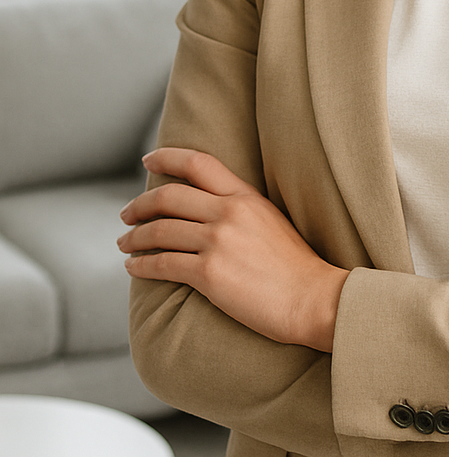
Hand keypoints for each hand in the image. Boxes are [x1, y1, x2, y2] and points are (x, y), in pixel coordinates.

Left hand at [119, 148, 347, 350]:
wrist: (315, 299)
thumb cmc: (297, 267)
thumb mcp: (272, 221)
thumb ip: (241, 210)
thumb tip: (208, 210)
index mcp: (246, 197)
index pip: (198, 162)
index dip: (167, 157)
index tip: (148, 160)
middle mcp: (229, 213)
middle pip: (168, 196)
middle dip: (139, 205)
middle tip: (127, 214)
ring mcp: (218, 242)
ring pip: (159, 231)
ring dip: (134, 237)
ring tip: (125, 243)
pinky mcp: (209, 274)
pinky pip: (162, 264)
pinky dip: (141, 265)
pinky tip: (134, 267)